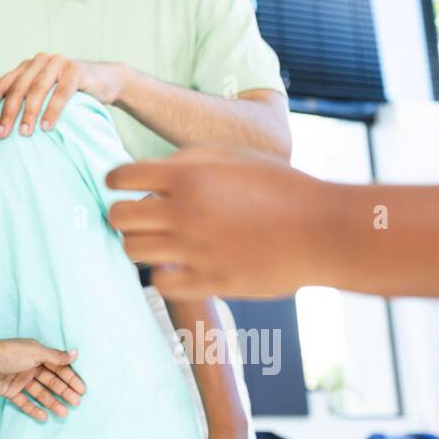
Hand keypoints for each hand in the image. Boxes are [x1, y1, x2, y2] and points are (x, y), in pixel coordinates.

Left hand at [0, 53, 125, 137]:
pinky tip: (47, 127)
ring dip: (29, 113)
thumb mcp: (45, 93)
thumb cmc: (71, 92)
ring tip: (24, 133)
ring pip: (37, 89)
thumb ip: (25, 99)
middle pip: (18, 88)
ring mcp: (58, 63)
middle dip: (7, 112)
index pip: (3, 83)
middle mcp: (40, 61)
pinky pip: (62, 92)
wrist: (107, 80)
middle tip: (1, 134)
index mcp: (27, 66)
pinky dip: (53, 110)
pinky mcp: (76, 70)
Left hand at [0, 340, 84, 422]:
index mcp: (37, 354)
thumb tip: (76, 353)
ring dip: (52, 402)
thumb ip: (56, 356)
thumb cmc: (8, 354)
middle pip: (51, 381)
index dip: (70, 378)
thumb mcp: (35, 352)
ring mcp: (20, 379)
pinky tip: (44, 417)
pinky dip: (34, 409)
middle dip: (64, 391)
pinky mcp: (11, 391)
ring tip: (63, 413)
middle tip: (76, 403)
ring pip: (40, 393)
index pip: (58, 367)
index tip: (82, 390)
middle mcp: (30, 366)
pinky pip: (25, 402)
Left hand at [106, 147, 335, 298]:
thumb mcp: (235, 157)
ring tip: (153, 242)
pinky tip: (176, 266)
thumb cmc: (282, 188)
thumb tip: (151, 170)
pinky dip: (162, 274)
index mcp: (188, 175)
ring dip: (137, 244)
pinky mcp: (209, 281)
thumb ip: (188, 159)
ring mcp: (194, 249)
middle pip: (119, 216)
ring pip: (132, 250)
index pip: (121, 177)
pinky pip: (159, 282)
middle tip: (134, 217)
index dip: (115, 181)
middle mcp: (184, 211)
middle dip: (121, 214)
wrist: (322, 230)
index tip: (120, 186)